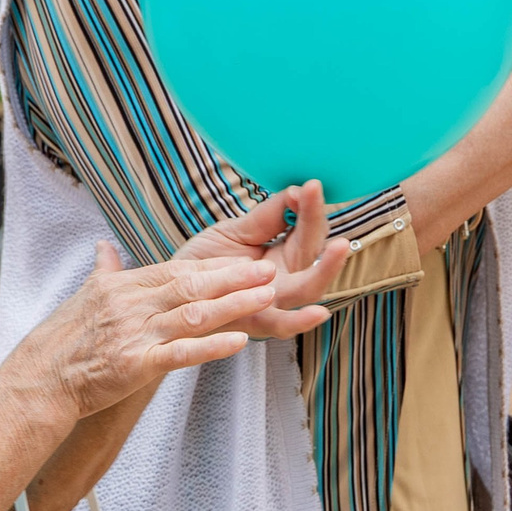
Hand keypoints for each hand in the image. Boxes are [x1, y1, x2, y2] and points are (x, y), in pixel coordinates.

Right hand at [7, 246, 281, 421]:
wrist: (39, 380)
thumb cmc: (62, 340)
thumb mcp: (84, 295)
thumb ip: (104, 269)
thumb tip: (104, 247)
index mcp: (122, 285)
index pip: (176, 268)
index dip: (214, 265)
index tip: (245, 260)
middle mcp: (131, 304)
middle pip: (191, 285)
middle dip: (234, 277)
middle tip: (268, 270)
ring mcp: (134, 334)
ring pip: (193, 314)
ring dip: (233, 304)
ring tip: (267, 297)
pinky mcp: (136, 366)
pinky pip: (180, 354)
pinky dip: (211, 347)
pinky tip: (239, 342)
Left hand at [176, 183, 349, 338]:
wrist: (172, 292)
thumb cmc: (206, 261)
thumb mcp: (237, 230)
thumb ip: (268, 216)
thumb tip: (298, 190)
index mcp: (284, 256)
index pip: (307, 230)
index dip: (310, 208)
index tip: (310, 185)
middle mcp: (284, 281)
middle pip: (312, 257)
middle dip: (320, 227)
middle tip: (321, 202)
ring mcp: (271, 303)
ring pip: (307, 290)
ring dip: (325, 270)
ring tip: (339, 247)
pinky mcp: (252, 322)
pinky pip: (280, 325)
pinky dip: (300, 321)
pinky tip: (318, 313)